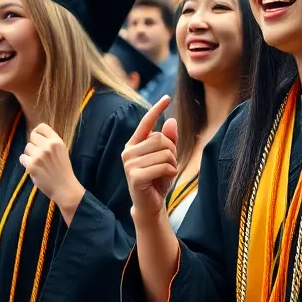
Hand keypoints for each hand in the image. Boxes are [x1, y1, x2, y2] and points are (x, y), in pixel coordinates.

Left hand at [20, 124, 83, 217]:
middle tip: (37, 153)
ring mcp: (39, 155)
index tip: (37, 138)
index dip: (37, 131)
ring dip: (29, 154)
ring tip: (37, 163)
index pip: (42, 127)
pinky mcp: (32, 165)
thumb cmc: (63, 170)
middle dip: (33, 144)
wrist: (65, 188)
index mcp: (57, 141)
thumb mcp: (62, 151)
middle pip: (32, 136)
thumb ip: (52, 143)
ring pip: (27, 147)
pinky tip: (33, 168)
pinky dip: (26, 163)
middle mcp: (48, 146)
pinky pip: (22, 158)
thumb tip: (37, 136)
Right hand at [121, 96, 178, 219]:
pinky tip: (164, 179)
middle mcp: (128, 151)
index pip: (146, 122)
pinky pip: (163, 166)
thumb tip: (171, 120)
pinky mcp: (134, 176)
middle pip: (161, 139)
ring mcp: (129, 164)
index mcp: (134, 144)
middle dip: (172, 151)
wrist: (150, 204)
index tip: (167, 97)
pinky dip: (170, 172)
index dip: (157, 109)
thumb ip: (169, 140)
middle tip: (169, 165)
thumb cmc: (157, 179)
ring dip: (172, 164)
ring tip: (166, 173)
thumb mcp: (166, 157)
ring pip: (164, 152)